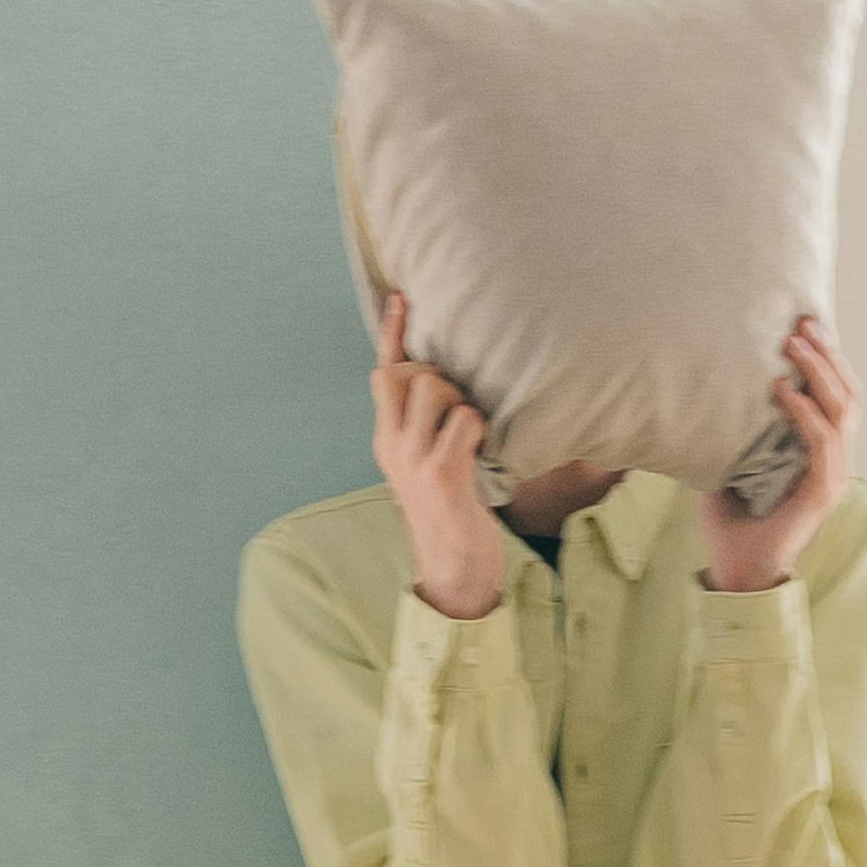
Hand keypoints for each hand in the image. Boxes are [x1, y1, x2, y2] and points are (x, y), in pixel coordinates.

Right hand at [375, 310, 518, 619]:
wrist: (454, 571)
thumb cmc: (453, 513)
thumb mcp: (427, 466)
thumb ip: (426, 428)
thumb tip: (447, 384)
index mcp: (386, 441)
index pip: (382, 376)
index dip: (393, 333)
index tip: (402, 295)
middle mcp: (391, 445)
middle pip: (405, 372)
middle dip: (438, 373)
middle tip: (460, 406)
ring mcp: (413, 458)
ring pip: (435, 388)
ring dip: (462, 400)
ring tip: (471, 433)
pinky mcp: (442, 472)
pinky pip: (465, 420)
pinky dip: (480, 427)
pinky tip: (484, 452)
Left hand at [697, 314, 861, 590]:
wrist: (737, 572)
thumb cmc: (732, 520)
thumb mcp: (729, 462)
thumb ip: (732, 429)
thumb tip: (704, 385)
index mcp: (821, 452)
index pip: (838, 396)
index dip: (829, 359)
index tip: (808, 324)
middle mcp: (834, 460)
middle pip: (848, 395)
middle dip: (829, 354)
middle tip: (804, 321)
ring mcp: (833, 476)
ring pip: (842, 412)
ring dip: (819, 373)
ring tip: (793, 344)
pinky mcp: (822, 492)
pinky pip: (821, 443)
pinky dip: (804, 412)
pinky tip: (781, 389)